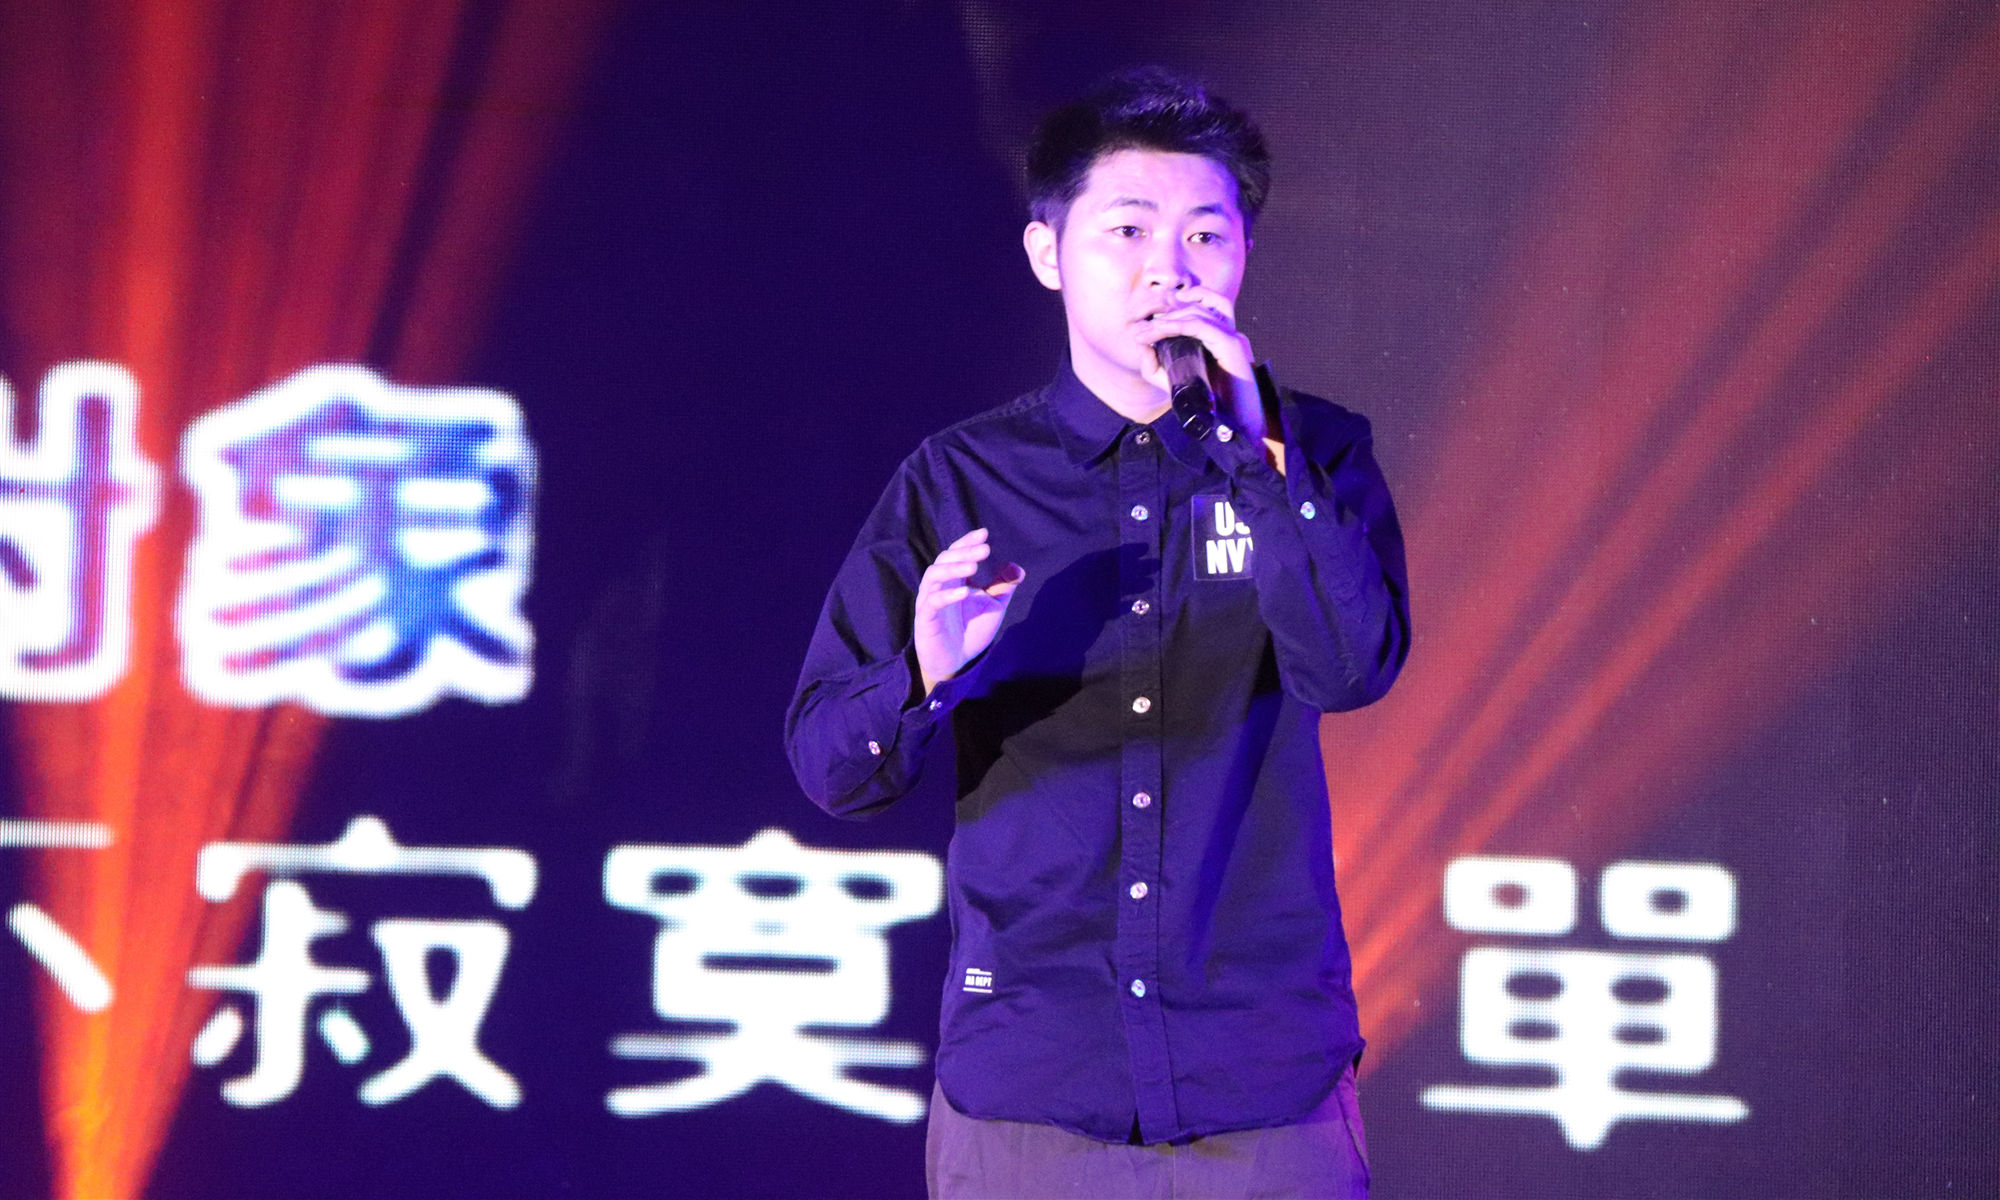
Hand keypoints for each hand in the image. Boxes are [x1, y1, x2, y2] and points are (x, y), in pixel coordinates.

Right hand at [915, 528, 1024, 694]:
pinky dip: (948, 595)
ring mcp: (929, 601)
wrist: (957, 663)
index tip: (984, 533)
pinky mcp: (925, 619)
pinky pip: (932, 602)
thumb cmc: (971, 632)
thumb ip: (1002, 587)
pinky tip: (965, 592)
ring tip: (974, 566)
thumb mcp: (992, 607)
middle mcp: (938, 586)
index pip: (955, 553)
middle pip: (945, 559)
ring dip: (953, 567)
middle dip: (964, 551)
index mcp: (952, 579)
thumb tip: (1018, 568)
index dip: (967, 542)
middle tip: (985, 548)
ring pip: (933, 575)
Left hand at [1134, 287, 1265, 442]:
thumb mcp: (1173, 383)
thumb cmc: (1210, 406)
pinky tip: (1160, 332)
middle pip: (1199, 307)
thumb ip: (1156, 367)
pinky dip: (1178, 326)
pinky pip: (1202, 327)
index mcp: (1221, 340)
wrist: (1237, 426)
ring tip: (1147, 332)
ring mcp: (1233, 338)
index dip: (1174, 310)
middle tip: (1142, 330)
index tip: (1147, 326)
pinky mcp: (1231, 346)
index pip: (1203, 309)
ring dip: (1168, 320)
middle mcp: (1229, 335)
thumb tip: (1142, 345)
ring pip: (1199, 314)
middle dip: (1167, 315)